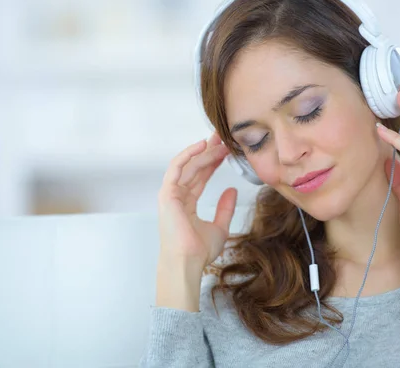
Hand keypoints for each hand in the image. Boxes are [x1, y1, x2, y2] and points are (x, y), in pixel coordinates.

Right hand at [157, 132, 237, 270]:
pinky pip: (176, 168)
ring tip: (219, 142)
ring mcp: (171, 194)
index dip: (213, 163)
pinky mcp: (167, 193)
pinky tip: (202, 145)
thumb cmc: (199, 251)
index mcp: (187, 204)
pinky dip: (188, 154)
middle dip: (209, 152)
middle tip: (224, 139)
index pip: (201, 177)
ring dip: (204, 152)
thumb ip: (225, 208)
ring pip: (189, 165)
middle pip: (195, 168)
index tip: (226, 151)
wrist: (188, 261)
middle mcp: (177, 196)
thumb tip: (232, 190)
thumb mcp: (220, 227)